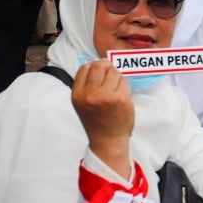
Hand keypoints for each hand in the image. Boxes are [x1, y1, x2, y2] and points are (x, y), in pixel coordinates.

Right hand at [72, 60, 133, 177]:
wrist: (107, 140)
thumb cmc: (96, 120)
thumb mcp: (82, 102)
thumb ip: (86, 84)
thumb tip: (97, 63)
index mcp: (77, 94)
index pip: (85, 67)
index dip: (94, 67)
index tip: (100, 74)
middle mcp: (90, 94)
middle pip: (99, 65)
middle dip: (107, 67)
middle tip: (110, 76)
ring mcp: (106, 96)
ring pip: (114, 72)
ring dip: (117, 78)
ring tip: (115, 90)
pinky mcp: (121, 99)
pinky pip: (125, 82)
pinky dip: (125, 86)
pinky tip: (122, 97)